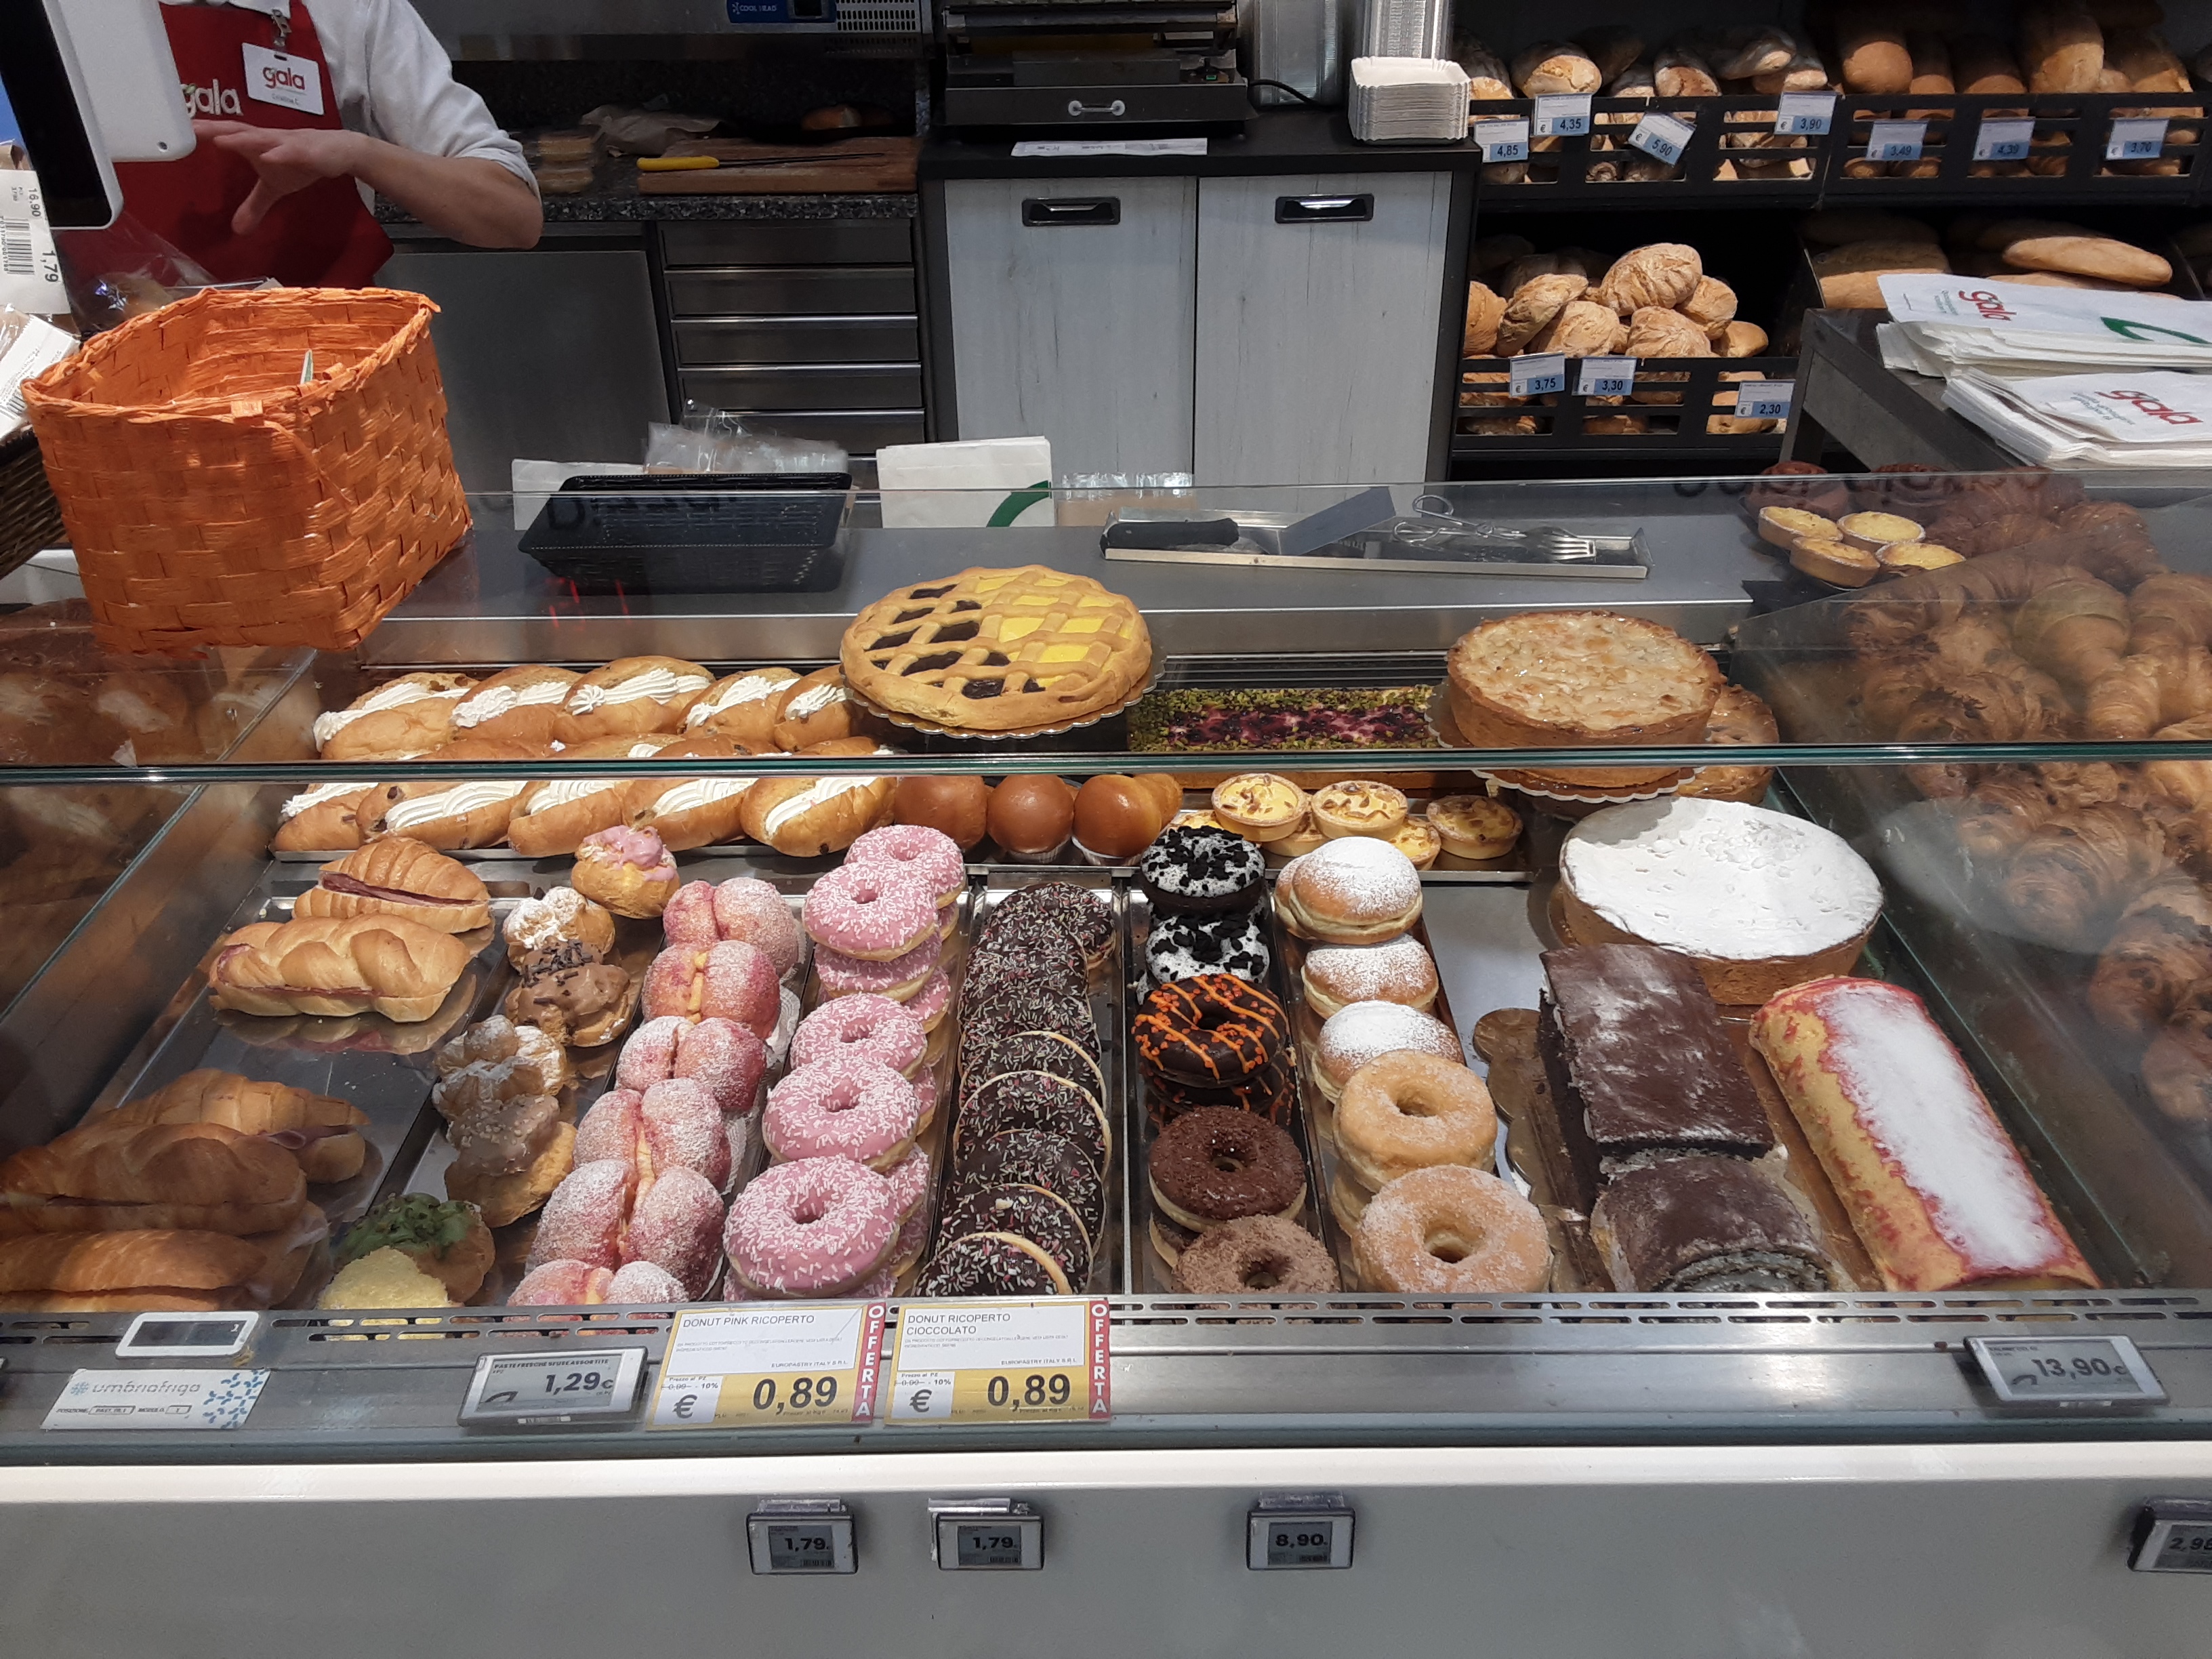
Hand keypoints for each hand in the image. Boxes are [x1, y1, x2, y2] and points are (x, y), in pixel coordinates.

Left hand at [194, 119, 365, 234]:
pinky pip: (293, 152)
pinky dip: (281, 154)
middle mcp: (268, 138)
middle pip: (238, 131)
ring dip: (242, 140)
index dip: (205, 132)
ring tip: (221, 140)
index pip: (228, 135)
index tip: (180, 130)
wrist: (341, 151)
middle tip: (192, 128)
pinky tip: (269, 156)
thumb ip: (255, 205)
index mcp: (257, 143)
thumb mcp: (276, 187)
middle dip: (216, 129)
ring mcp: (288, 143)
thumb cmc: (303, 162)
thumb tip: (237, 230)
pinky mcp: (309, 151)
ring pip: (262, 139)